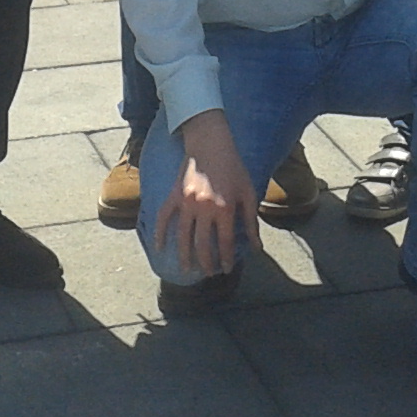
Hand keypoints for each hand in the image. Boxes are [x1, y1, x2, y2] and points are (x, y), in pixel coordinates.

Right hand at [153, 109, 256, 275]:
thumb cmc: (233, 167)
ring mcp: (186, 203)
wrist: (210, 143)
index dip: (225, 259)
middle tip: (209, 273)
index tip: (226, 269)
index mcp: (224, 209)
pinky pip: (164, 218)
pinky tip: (160, 248)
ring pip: (182, 237)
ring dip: (185, 256)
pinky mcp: (174, 195)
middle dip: (206, 263)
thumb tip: (256, 247)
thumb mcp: (248, 193)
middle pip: (202, 245)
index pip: (224, 243)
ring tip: (187, 270)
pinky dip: (160, 233)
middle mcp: (204, 209)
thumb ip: (251, 222)